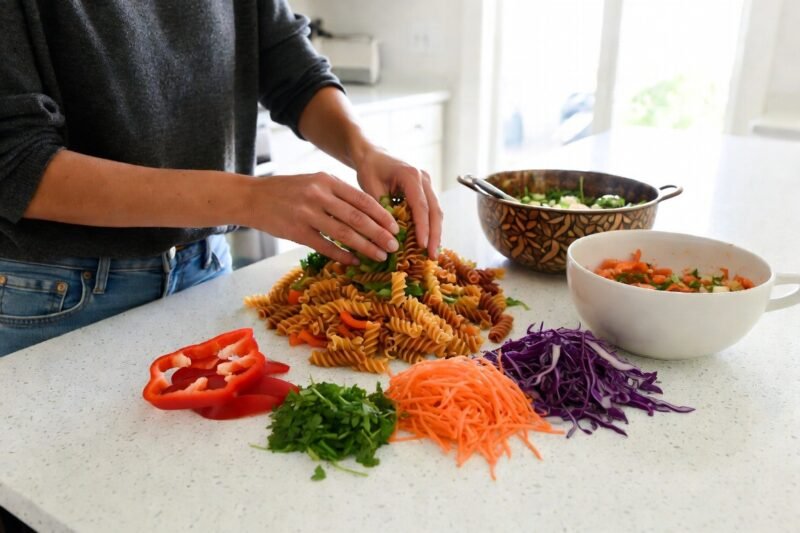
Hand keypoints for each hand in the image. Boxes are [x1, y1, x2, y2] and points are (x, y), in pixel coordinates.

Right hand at [247, 172, 399, 264]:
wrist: (252, 197)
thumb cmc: (287, 190)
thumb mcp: (314, 182)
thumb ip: (338, 194)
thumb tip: (368, 213)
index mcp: (326, 180)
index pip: (362, 199)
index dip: (381, 215)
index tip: (395, 227)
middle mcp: (318, 195)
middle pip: (357, 217)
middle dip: (379, 233)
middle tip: (394, 245)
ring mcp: (306, 214)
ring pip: (344, 233)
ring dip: (365, 247)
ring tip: (380, 255)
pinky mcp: (296, 232)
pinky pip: (325, 247)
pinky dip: (342, 255)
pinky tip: (355, 262)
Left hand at [355, 147, 442, 257]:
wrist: (373, 154)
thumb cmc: (369, 169)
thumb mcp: (371, 188)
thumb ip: (382, 209)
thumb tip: (390, 235)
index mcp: (410, 175)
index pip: (420, 206)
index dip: (423, 227)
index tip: (422, 245)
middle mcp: (424, 178)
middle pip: (434, 210)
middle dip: (434, 234)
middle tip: (432, 255)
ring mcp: (427, 183)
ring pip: (436, 211)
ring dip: (435, 233)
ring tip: (432, 253)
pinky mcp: (425, 190)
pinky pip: (431, 210)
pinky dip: (430, 226)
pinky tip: (428, 242)